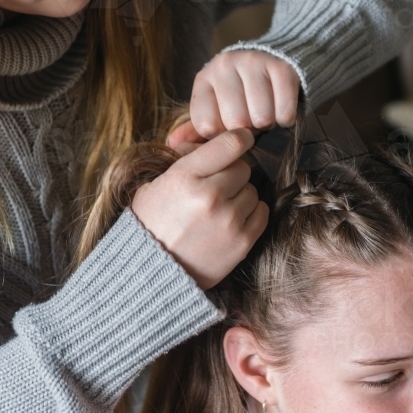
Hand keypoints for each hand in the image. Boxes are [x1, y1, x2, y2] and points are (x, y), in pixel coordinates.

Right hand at [132, 128, 268, 288]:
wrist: (151, 273)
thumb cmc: (150, 225)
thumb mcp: (155, 185)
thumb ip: (185, 160)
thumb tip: (209, 140)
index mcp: (185, 176)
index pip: (230, 143)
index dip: (240, 138)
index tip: (243, 139)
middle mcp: (209, 195)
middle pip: (243, 167)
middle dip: (232, 173)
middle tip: (217, 186)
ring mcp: (228, 219)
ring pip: (252, 190)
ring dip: (240, 195)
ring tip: (219, 208)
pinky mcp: (242, 242)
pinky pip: (261, 212)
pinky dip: (250, 213)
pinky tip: (231, 220)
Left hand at [190, 49, 299, 137]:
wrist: (271, 59)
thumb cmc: (239, 94)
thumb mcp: (214, 108)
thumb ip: (194, 130)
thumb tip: (172, 144)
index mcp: (204, 79)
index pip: (207, 126)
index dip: (221, 135)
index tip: (228, 127)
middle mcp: (223, 66)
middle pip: (236, 123)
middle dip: (247, 130)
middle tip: (250, 119)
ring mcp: (252, 62)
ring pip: (261, 118)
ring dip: (267, 124)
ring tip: (265, 112)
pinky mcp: (281, 66)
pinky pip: (284, 111)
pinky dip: (285, 119)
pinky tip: (280, 109)